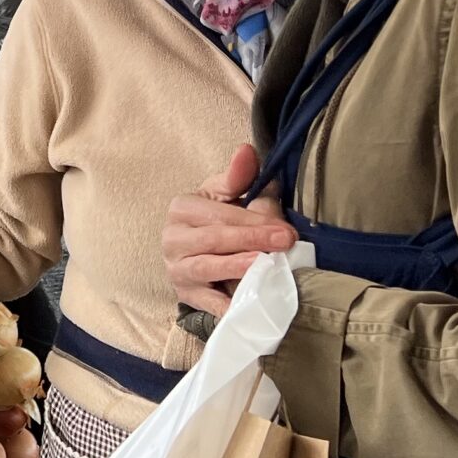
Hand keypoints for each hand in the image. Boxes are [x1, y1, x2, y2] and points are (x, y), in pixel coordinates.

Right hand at [162, 143, 292, 318]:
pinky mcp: (186, 296)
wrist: (199, 254)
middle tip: (284, 243)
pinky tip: (246, 306)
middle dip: (252, 240)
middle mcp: (172, 238)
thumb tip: (247, 151)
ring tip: (259, 265)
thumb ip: (239, 175)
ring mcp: (177, 269)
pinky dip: (226, 306)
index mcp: (182, 208)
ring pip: (205, 267)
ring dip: (234, 267)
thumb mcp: (225, 194)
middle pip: (213, 239)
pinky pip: (207, 303)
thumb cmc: (217, 219)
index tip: (284, 228)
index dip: (252, 221)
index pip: (219, 214)